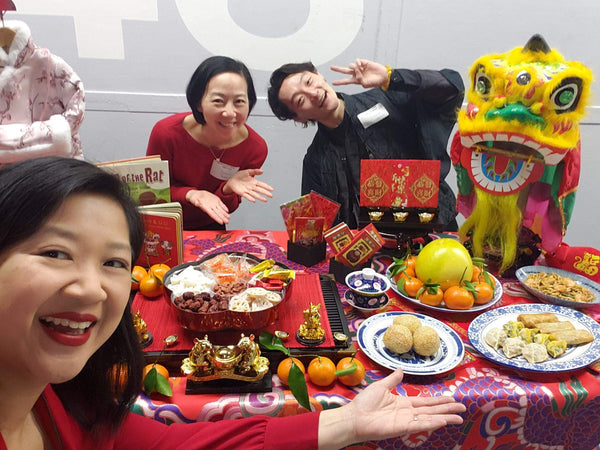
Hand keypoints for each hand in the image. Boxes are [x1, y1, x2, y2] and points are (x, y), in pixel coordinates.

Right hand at [185, 189, 229, 224]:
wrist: (197, 194)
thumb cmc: (194, 198)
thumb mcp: (194, 200)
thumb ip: (196, 202)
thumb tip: (197, 203)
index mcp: (206, 208)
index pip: (212, 215)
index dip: (217, 218)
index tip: (221, 222)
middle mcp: (211, 207)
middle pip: (218, 213)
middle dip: (222, 218)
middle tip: (227, 222)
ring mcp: (214, 204)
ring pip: (220, 210)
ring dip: (224, 214)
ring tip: (229, 217)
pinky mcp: (216, 200)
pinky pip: (221, 204)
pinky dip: (224, 207)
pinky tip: (227, 210)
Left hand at [223, 169, 273, 202]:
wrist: (231, 180)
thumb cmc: (239, 176)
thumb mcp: (247, 171)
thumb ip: (255, 171)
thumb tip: (262, 171)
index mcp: (254, 182)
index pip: (262, 185)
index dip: (267, 187)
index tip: (272, 189)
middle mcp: (252, 187)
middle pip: (260, 190)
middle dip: (265, 193)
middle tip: (271, 196)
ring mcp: (247, 190)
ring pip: (255, 194)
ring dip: (260, 197)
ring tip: (265, 200)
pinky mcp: (242, 193)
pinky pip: (247, 196)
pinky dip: (250, 198)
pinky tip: (254, 200)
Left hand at [318, 369, 465, 448]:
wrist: (354, 416)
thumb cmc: (364, 403)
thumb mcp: (381, 386)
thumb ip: (392, 379)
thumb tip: (401, 369)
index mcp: (403, 402)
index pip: (425, 401)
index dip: (439, 400)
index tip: (451, 398)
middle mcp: (407, 412)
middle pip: (432, 410)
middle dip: (447, 409)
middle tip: (462, 408)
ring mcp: (406, 421)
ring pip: (430, 418)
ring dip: (444, 417)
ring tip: (459, 417)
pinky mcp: (402, 428)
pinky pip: (420, 425)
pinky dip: (431, 423)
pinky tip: (443, 421)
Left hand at [330, 58, 388, 87]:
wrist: (382, 76)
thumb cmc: (375, 82)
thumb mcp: (366, 84)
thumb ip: (359, 79)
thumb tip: (356, 70)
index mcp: (356, 80)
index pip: (346, 81)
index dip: (339, 82)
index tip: (333, 83)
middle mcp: (356, 73)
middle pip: (345, 71)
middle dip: (338, 69)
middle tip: (331, 67)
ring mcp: (359, 68)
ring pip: (351, 66)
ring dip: (354, 67)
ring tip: (360, 69)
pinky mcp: (363, 62)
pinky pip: (357, 61)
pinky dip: (357, 62)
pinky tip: (360, 65)